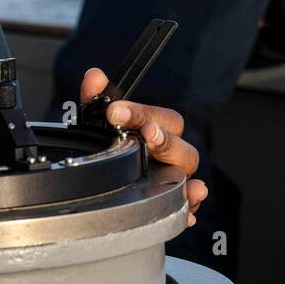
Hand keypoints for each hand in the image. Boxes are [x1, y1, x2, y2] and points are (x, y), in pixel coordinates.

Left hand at [77, 68, 207, 226]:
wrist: (106, 185)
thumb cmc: (112, 149)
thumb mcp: (98, 124)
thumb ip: (96, 98)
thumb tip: (94, 76)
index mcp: (157, 130)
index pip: (160, 117)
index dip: (140, 112)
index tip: (116, 110)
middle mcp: (170, 154)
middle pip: (180, 144)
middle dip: (163, 138)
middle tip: (144, 133)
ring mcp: (174, 180)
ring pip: (187, 172)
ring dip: (179, 168)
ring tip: (163, 165)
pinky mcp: (173, 205)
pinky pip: (188, 207)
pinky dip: (190, 206)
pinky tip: (187, 205)